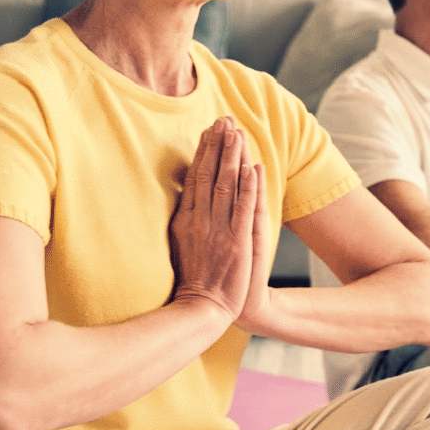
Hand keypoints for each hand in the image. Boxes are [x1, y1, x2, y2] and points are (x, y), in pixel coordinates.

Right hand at [169, 118, 267, 321]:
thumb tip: (185, 187)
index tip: (210, 129)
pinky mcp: (236, 242)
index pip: (196, 177)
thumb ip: (183, 214)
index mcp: (185, 219)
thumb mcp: (179, 241)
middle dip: (218, 145)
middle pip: (210, 174)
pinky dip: (247, 187)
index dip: (204, 151)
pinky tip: (250, 167)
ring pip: (226, 186)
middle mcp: (199, 220)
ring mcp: (217, 231)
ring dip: (232, 157)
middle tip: (225, 119)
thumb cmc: (194, 277)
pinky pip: (242, 209)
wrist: (202, 310)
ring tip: (238, 132)